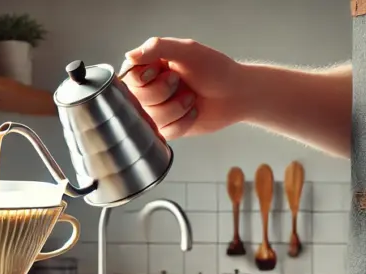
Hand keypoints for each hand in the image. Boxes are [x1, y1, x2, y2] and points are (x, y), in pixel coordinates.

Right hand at [120, 37, 247, 139]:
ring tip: (191, 98)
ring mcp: (156, 111)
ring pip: (151, 118)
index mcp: (148, 68)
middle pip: (138, 100)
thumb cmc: (214, 69)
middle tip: (181, 82)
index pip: (129, 79)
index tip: (165, 71)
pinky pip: (165, 132)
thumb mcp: (187, 51)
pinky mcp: (166, 128)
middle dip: (164, 93)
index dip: (146, 79)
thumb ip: (158, 48)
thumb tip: (129, 56)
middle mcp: (148, 90)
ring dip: (176, 108)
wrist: (236, 93)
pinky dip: (183, 122)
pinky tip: (193, 112)